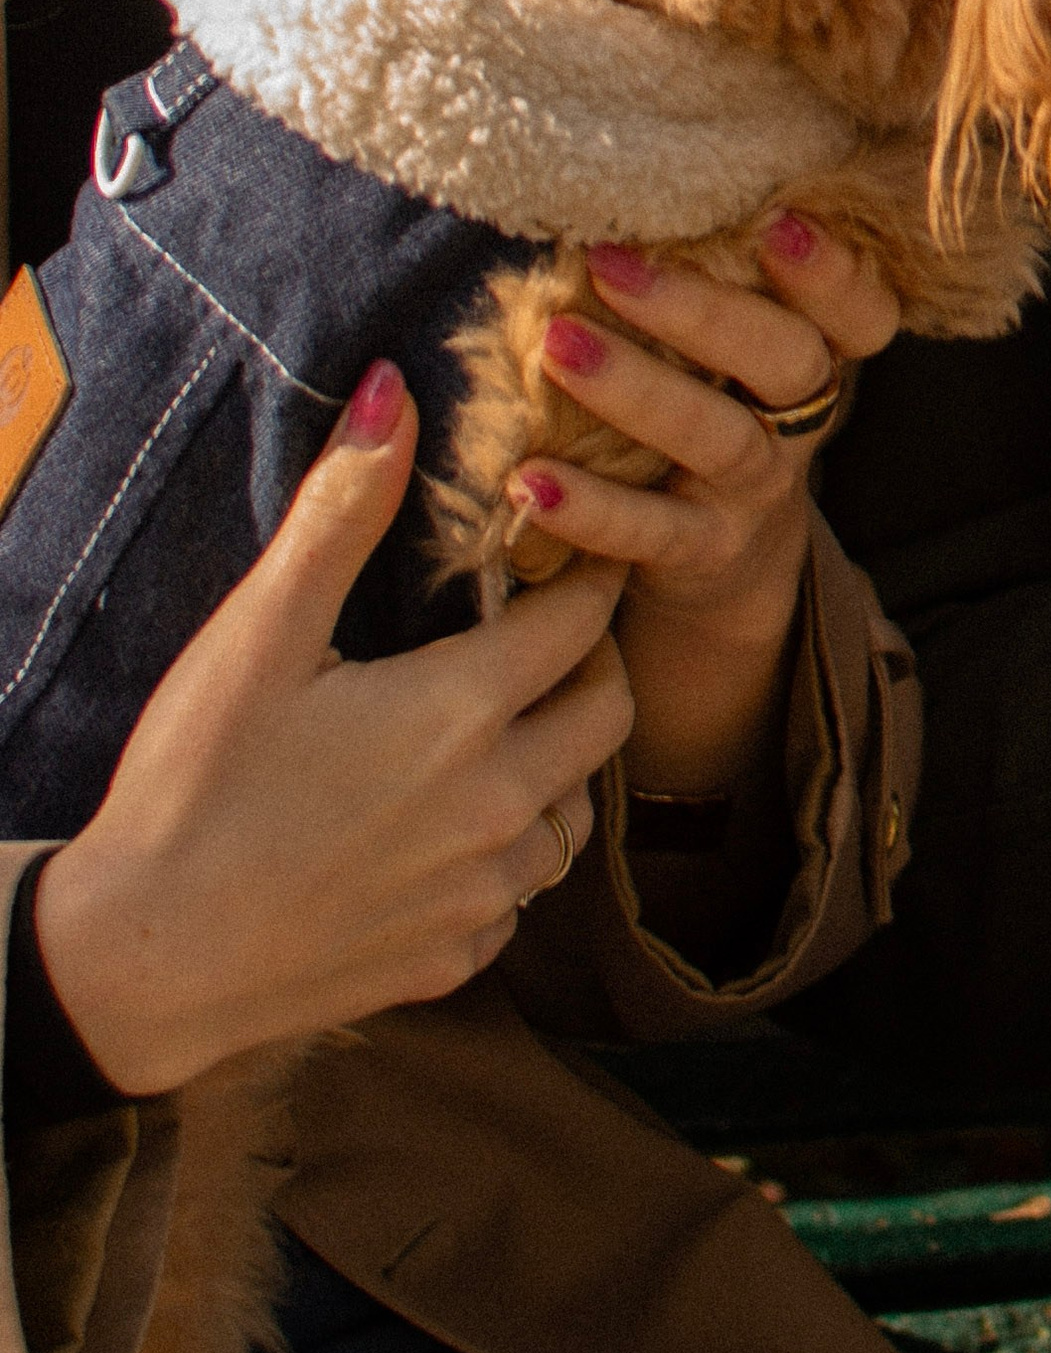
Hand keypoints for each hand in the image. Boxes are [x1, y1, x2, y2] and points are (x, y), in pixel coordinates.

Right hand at [35, 363, 631, 1095]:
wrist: (141, 960)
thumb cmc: (193, 786)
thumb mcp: (259, 636)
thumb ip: (342, 514)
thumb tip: (397, 392)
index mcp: (463, 713)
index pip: (584, 622)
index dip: (586, 579)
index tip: (574, 558)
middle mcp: (499, 805)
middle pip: (607, 715)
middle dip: (594, 666)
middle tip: (549, 640)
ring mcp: (484, 892)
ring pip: (573, 813)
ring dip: (557, 769)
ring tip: (503, 736)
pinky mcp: (459, 957)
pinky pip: (521, 894)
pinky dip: (506, 855)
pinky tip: (451, 832)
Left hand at [514, 212, 898, 796]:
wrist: (720, 560)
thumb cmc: (706, 407)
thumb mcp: (725, 347)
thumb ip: (701, 280)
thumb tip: (599, 192)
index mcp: (816, 350)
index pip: (860, 310)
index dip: (832, 272)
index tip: (774, 222)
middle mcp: (802, 417)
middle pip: (787, 359)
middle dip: (700, 308)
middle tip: (607, 262)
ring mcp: (757, 489)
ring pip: (720, 437)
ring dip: (636, 389)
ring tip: (556, 348)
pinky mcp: (706, 553)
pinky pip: (653, 532)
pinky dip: (591, 508)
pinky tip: (530, 482)